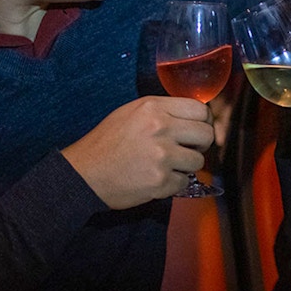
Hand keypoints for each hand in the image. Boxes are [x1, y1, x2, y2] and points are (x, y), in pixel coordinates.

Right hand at [63, 95, 214, 208]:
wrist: (84, 173)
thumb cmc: (107, 143)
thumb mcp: (132, 113)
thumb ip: (163, 111)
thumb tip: (196, 118)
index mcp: (153, 107)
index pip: (199, 109)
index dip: (203, 121)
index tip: (198, 129)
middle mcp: (160, 128)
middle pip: (206, 134)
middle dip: (200, 144)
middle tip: (188, 149)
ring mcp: (162, 156)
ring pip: (198, 161)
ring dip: (186, 166)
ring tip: (168, 165)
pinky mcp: (160, 181)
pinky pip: (184, 182)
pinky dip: (174, 183)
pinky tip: (157, 178)